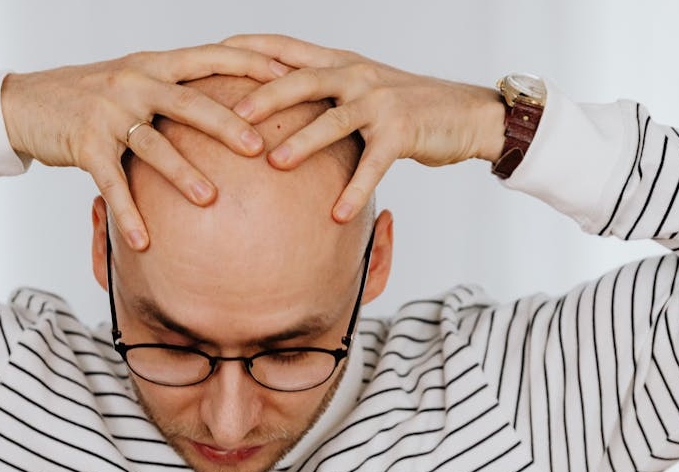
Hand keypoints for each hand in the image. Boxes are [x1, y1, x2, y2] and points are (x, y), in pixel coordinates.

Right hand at [1, 45, 290, 249]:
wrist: (27, 101)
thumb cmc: (92, 95)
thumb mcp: (136, 81)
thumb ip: (178, 90)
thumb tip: (235, 108)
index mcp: (155, 64)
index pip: (209, 56)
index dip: (249, 63)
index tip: (287, 76)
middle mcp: (134, 82)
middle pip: (188, 102)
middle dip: (226, 125)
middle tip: (258, 148)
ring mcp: (108, 113)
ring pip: (153, 145)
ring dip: (182, 174)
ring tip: (210, 200)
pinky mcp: (84, 144)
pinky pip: (112, 183)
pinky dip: (128, 213)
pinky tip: (144, 241)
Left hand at [221, 34, 505, 222]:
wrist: (467, 113)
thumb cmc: (405, 106)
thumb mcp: (360, 91)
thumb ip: (320, 95)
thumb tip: (270, 109)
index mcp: (340, 64)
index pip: (287, 49)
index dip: (250, 48)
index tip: (212, 54)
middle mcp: (357, 76)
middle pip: (303, 80)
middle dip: (265, 96)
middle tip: (232, 116)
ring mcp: (380, 102)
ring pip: (333, 120)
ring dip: (303, 142)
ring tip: (273, 164)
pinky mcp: (402, 132)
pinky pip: (373, 165)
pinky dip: (355, 190)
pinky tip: (337, 215)